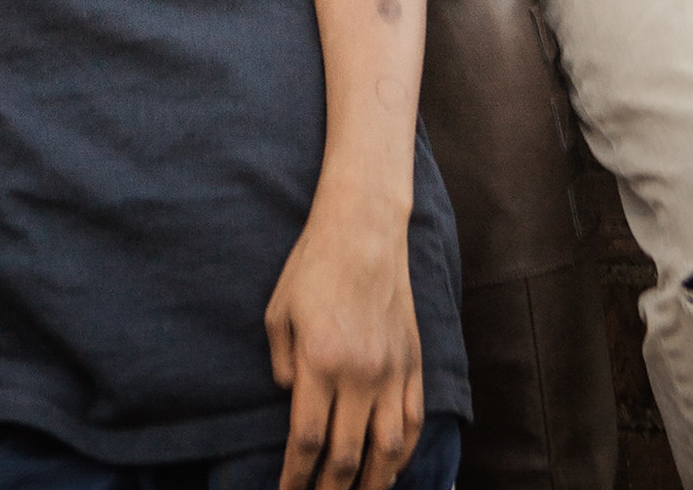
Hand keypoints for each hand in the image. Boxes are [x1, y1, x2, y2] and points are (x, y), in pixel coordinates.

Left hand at [266, 195, 424, 489]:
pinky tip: (393, 468)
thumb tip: (291, 399)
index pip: (307, 440)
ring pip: (387, 450)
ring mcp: (391, 371)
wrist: (364, 229)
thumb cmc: (313, 265)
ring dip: (373, 484)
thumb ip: (281, 363)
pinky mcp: (413, 362)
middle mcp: (359, 375)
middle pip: (346, 456)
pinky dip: (404, 453)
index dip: (296, 477)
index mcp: (320, 362)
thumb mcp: (278, 311)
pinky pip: (413, 421)